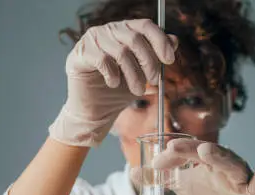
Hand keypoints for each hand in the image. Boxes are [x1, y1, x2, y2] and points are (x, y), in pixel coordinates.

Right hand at [49, 19, 176, 146]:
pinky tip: (114, 84)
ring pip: (121, 52)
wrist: (96, 109)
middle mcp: (109, 31)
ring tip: (138, 91)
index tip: (169, 61)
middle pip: (135, 39)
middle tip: (154, 81)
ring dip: (134, 75)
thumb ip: (157, 57)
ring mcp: (92, 40)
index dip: (160, 41)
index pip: (146, 26)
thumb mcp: (144, 74)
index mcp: (126, 31)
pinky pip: (102, 60)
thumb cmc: (120, 90)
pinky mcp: (80, 53)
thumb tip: (175, 40)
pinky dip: (113, 75)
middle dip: (149, 63)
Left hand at [140, 138, 254, 194]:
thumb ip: (159, 179)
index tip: (156, 163)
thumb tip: (131, 170)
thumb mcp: (180, 189)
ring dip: (220, 156)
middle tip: (173, 150)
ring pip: (230, 164)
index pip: (189, 152)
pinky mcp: (251, 194)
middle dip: (190, 150)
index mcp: (206, 162)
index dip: (174, 154)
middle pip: (208, 154)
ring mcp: (238, 178)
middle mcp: (223, 165)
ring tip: (206, 151)